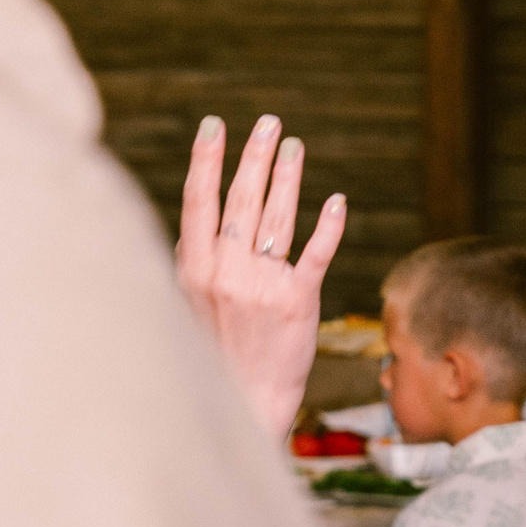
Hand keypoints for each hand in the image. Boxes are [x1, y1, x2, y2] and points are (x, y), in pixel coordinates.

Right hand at [177, 114, 346, 438]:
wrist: (242, 403)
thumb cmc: (213, 354)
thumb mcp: (188, 306)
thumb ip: (194, 265)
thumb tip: (194, 227)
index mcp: (193, 270)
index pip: (199, 202)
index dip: (207, 161)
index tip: (215, 126)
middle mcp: (226, 271)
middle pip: (243, 200)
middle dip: (255, 156)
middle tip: (268, 122)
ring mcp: (263, 285)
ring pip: (279, 217)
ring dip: (288, 177)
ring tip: (295, 146)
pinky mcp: (298, 301)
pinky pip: (316, 254)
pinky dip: (328, 225)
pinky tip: (336, 200)